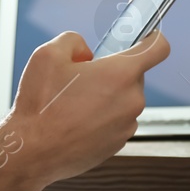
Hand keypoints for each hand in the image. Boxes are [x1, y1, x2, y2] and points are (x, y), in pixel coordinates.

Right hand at [2, 29, 169, 190]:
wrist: (31, 152)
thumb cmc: (40, 105)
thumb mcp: (48, 54)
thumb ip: (73, 41)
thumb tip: (84, 52)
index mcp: (121, 74)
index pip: (158, 48)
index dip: (152, 38)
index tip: (144, 39)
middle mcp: (131, 100)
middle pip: (133, 75)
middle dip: (111, 72)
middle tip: (81, 78)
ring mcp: (126, 125)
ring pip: (123, 100)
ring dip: (105, 97)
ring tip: (72, 104)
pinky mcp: (117, 145)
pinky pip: (114, 121)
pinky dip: (100, 118)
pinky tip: (73, 122)